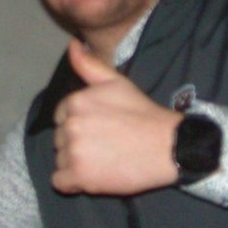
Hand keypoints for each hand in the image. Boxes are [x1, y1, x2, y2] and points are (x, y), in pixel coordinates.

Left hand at [51, 39, 181, 195]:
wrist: (168, 146)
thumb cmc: (142, 113)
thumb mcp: (116, 82)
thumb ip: (89, 65)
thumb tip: (72, 44)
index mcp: (74, 102)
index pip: (60, 117)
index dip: (79, 125)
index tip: (100, 129)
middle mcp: (70, 125)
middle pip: (60, 140)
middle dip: (77, 144)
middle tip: (105, 145)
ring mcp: (73, 151)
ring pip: (60, 160)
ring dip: (76, 163)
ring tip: (104, 159)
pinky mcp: (79, 176)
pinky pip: (60, 182)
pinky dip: (73, 182)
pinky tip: (93, 176)